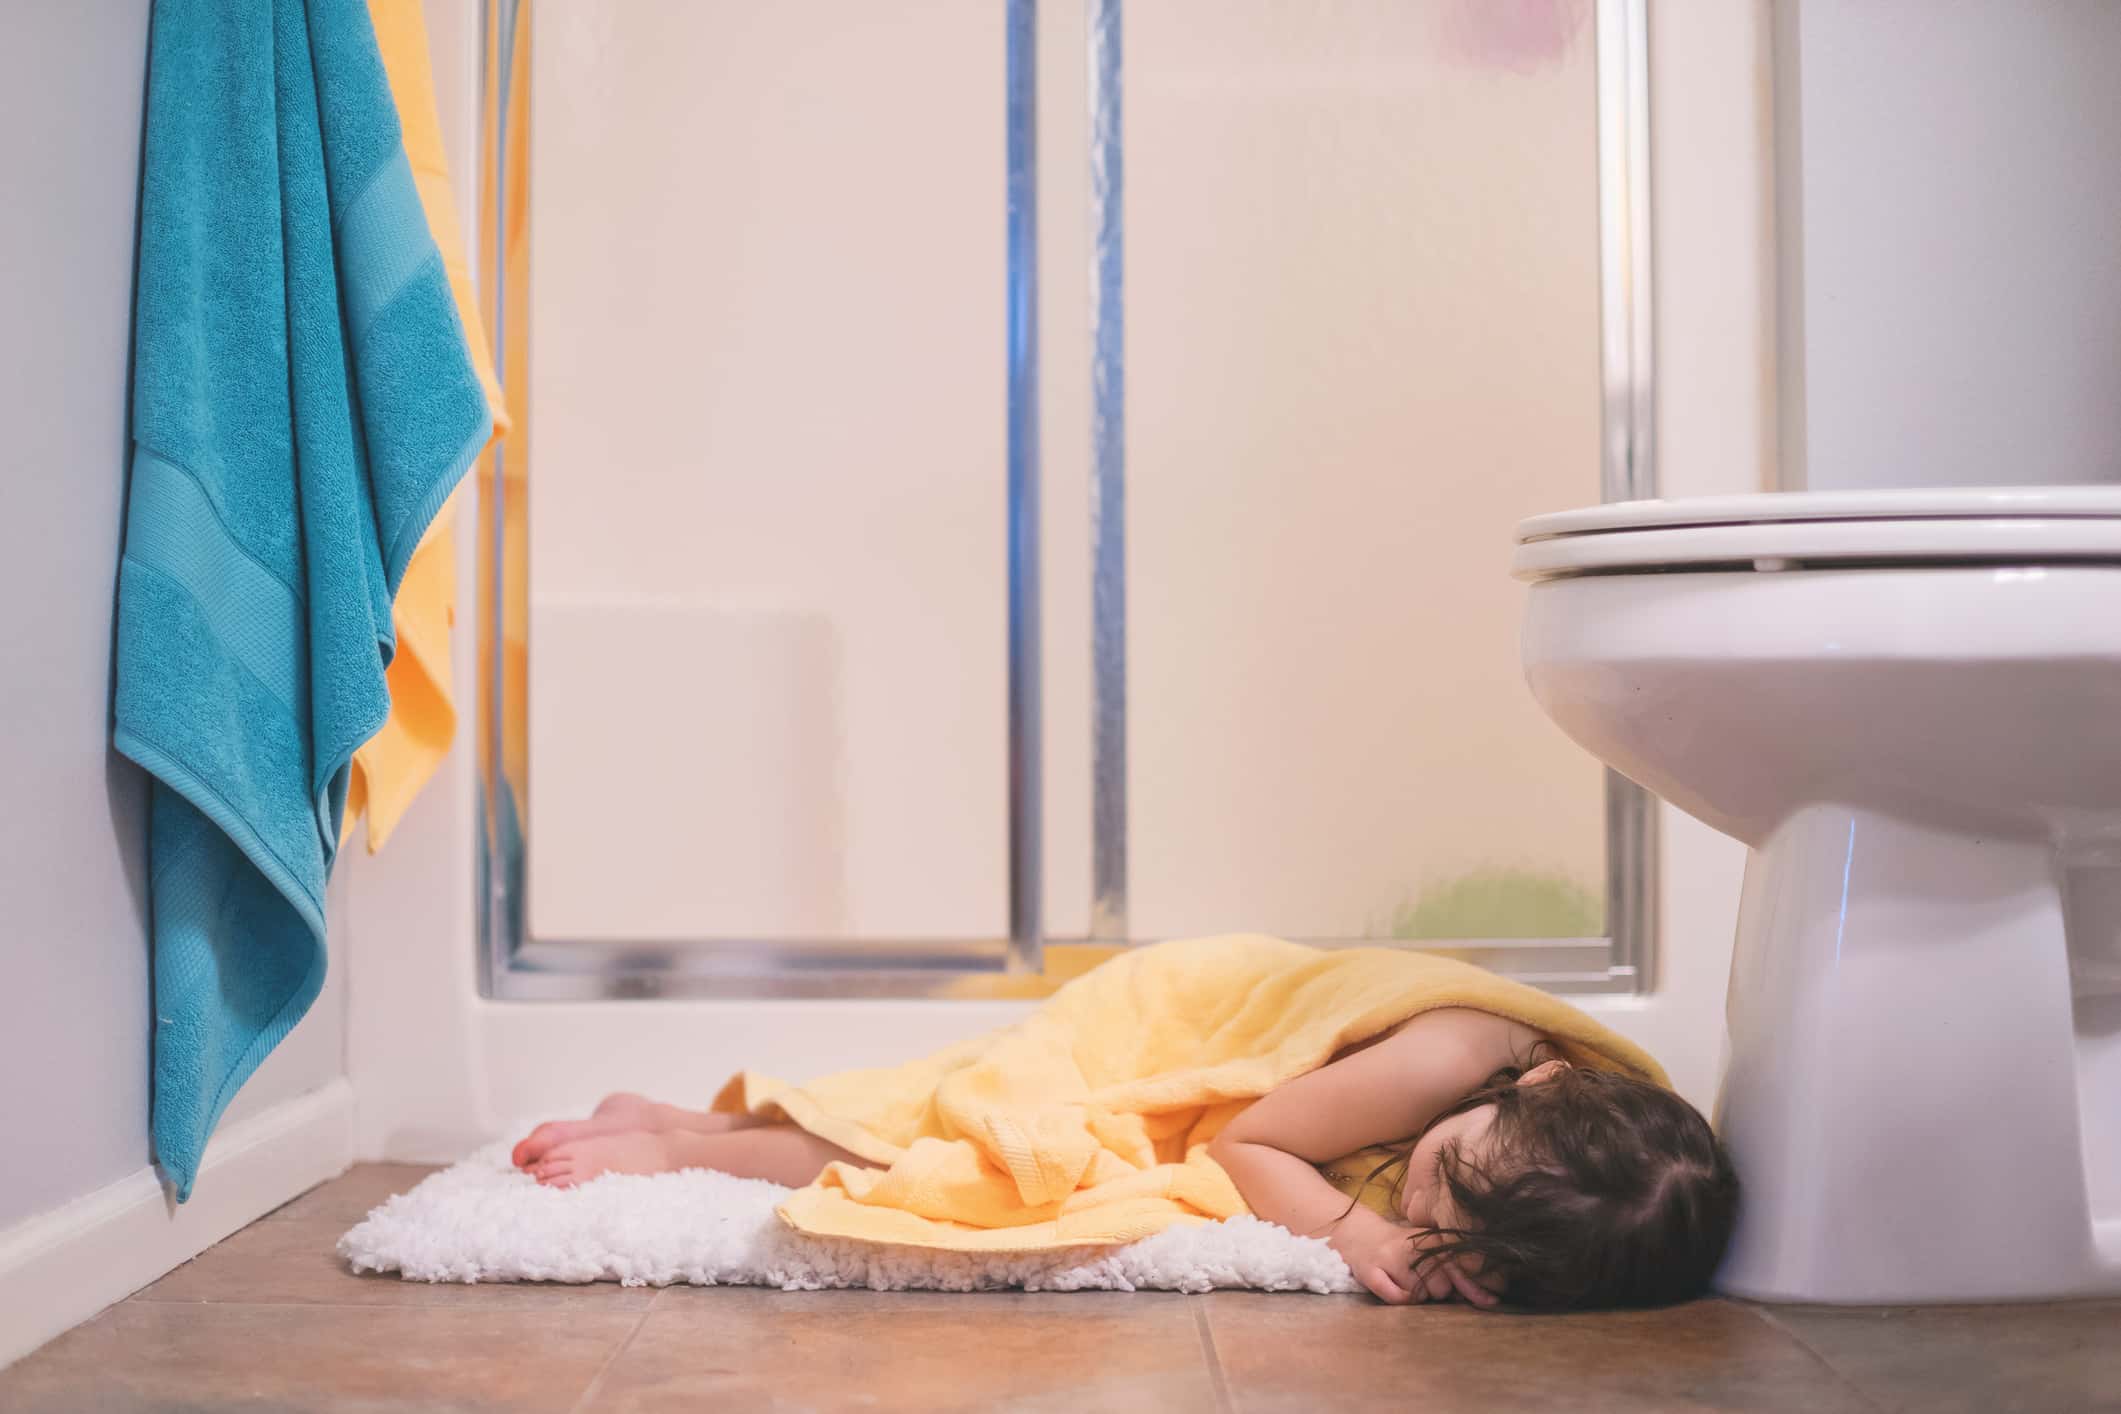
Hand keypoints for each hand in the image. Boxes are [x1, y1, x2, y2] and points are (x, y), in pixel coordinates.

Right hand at [1329, 1213, 1503, 1307]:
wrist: (1358, 1234)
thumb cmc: (1402, 1247)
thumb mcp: (1429, 1247)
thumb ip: (1456, 1267)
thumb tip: (1489, 1296)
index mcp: (1430, 1237)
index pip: (1459, 1266)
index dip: (1475, 1287)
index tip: (1490, 1300)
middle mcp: (1411, 1246)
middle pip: (1441, 1288)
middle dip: (1438, 1291)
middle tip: (1425, 1278)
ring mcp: (1390, 1258)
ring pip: (1420, 1296)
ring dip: (1417, 1294)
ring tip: (1406, 1278)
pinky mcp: (1371, 1272)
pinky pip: (1397, 1298)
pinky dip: (1400, 1298)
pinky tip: (1396, 1286)